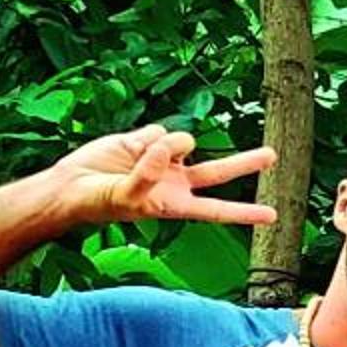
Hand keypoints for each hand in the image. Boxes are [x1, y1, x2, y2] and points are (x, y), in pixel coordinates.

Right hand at [49, 126, 277, 231]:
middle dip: (245, 162)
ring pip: (182, 141)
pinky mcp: (149, 140)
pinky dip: (143, 138)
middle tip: (273, 156)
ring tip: (135, 159)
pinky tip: (128, 149)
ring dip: (162, 146)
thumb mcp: (125, 198)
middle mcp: (177, 182)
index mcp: (176, 204)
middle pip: (219, 171)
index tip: (271, 216)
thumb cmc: (99, 202)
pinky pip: (159, 130)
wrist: (73, 184)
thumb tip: (167, 151)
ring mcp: (165, 159)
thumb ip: (148, 176)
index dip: (244, 212)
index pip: (217, 209)